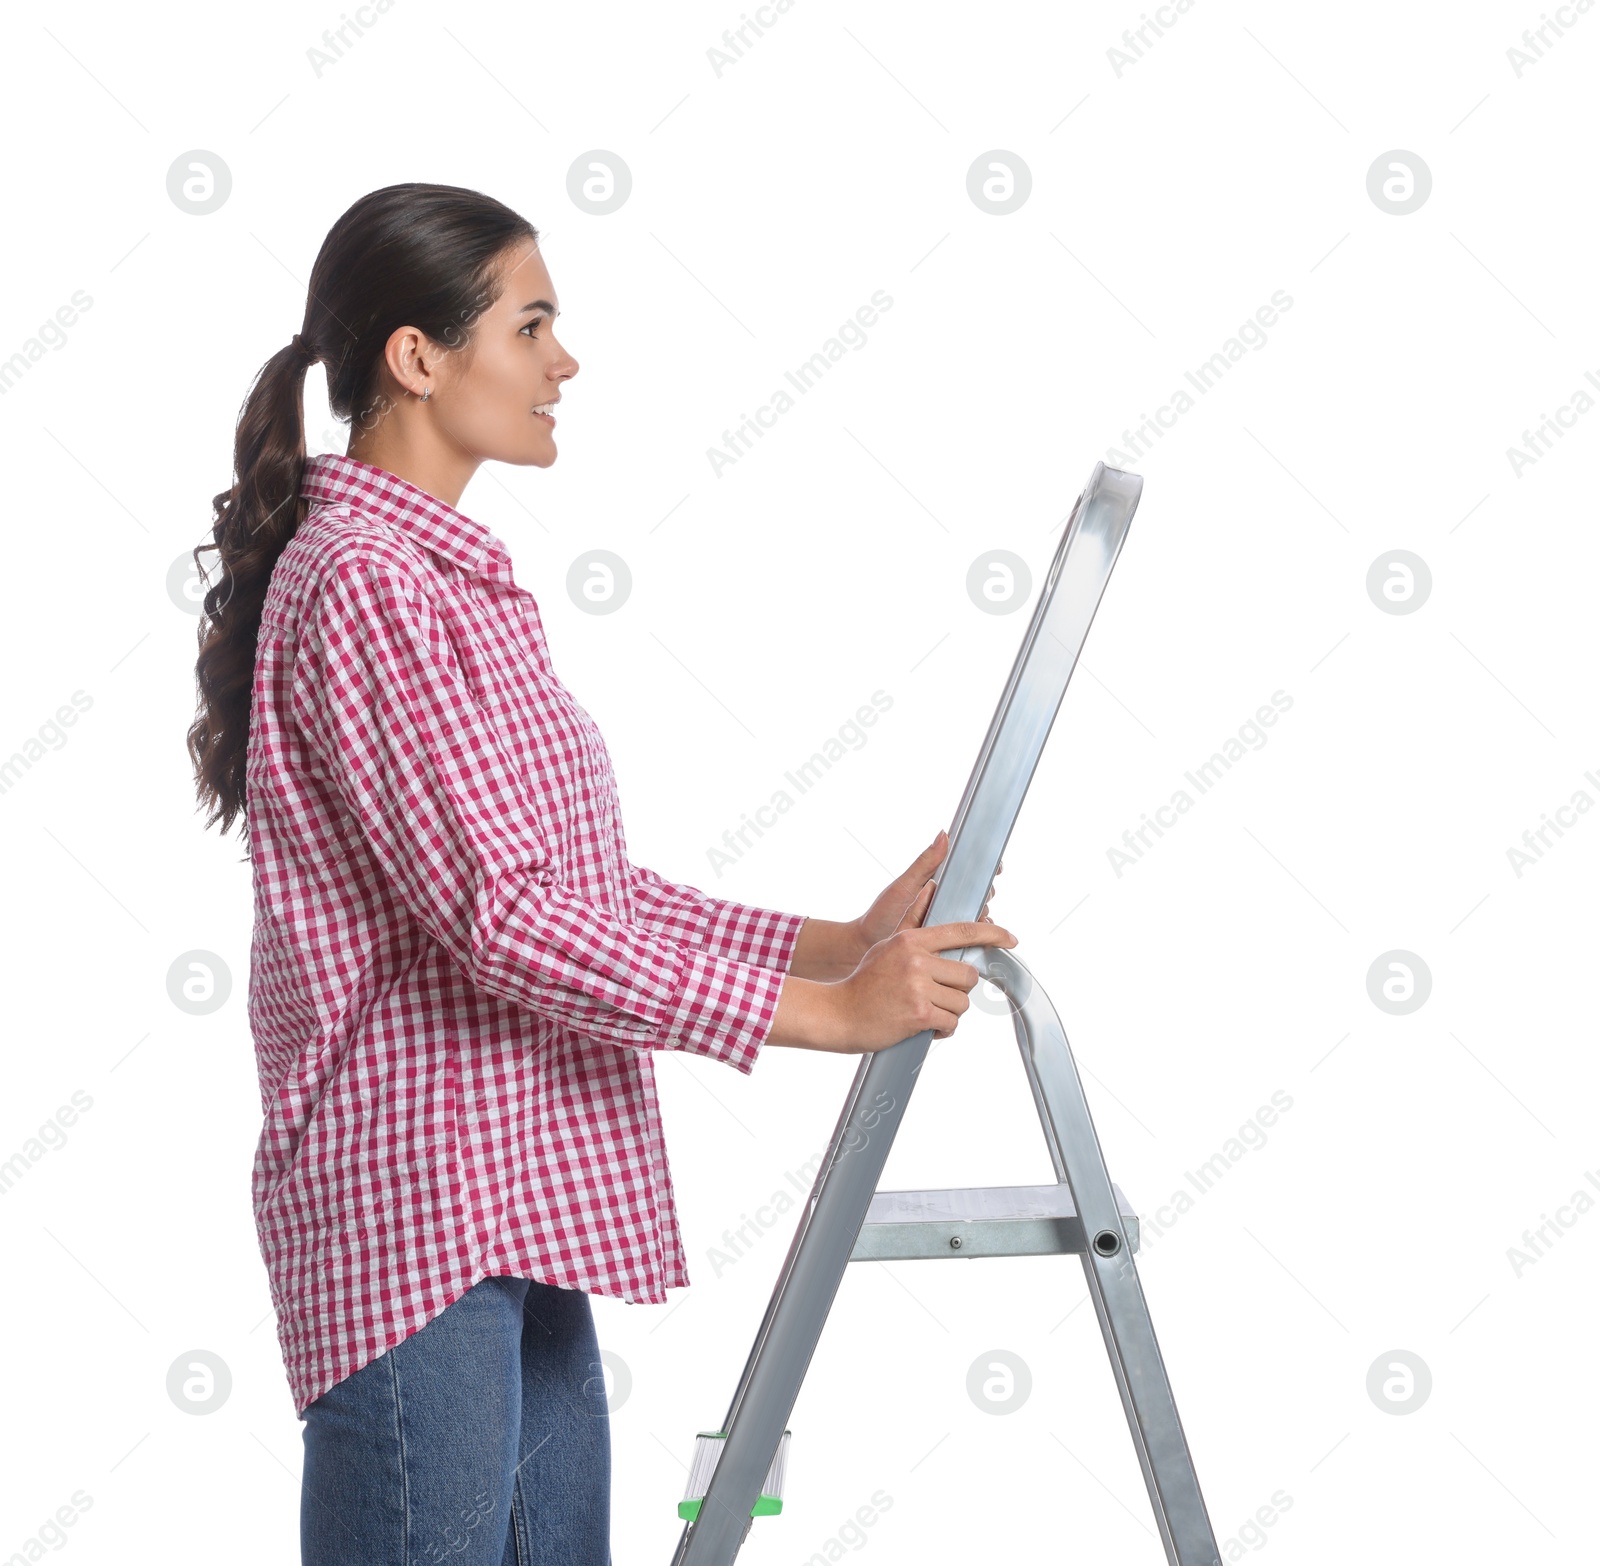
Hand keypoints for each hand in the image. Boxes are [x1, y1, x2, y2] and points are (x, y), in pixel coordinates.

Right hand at [832, 877, 1017, 1047]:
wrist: (838, 1013)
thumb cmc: (863, 983)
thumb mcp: (886, 948)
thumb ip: (913, 929)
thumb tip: (932, 893)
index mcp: (911, 941)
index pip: (961, 932)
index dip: (991, 935)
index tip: (1011, 939)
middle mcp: (917, 960)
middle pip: (968, 975)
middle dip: (959, 991)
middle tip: (938, 997)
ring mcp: (918, 986)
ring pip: (962, 1002)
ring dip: (949, 1013)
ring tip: (925, 1013)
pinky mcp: (919, 1013)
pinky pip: (951, 1023)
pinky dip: (943, 1030)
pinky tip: (925, 1028)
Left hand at [850, 828, 1002, 954]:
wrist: (866, 947)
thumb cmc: (881, 915)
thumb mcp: (905, 885)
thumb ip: (926, 863)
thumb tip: (944, 834)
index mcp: (937, 884)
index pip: (967, 871)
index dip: (985, 868)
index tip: (996, 867)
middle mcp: (945, 902)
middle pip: (978, 893)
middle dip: (985, 892)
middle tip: (984, 894)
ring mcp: (947, 922)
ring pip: (976, 916)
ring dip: (983, 916)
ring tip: (980, 916)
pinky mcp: (947, 943)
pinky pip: (969, 939)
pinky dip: (978, 937)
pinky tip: (980, 937)